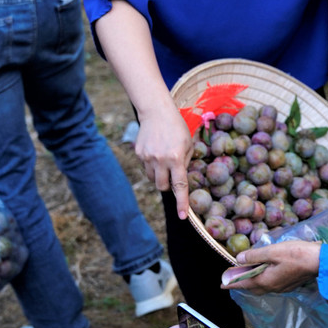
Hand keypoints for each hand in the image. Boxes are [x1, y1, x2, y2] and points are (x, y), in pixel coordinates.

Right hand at [134, 104, 194, 218]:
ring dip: (159, 176)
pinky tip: (156, 152)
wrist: (156, 111)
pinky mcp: (139, 154)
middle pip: (162, 186)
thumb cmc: (177, 127)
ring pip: (153, 179)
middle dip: (168, 186)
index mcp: (176, 158)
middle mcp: (161, 160)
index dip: (181, 202)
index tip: (183, 216)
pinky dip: (152, 166)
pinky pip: (146, 168)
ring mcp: (147, 157)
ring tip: (164, 161)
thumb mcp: (189, 144)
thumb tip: (182, 179)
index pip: (180, 185)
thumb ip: (187, 163)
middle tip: (172, 175)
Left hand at [223, 241, 320, 293]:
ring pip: (262, 286)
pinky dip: (263, 279)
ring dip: (253, 281)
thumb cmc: (296, 254)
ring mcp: (282, 287)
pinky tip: (266, 271)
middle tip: (234, 277)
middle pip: (252, 288)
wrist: (320, 261)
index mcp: (265, 280)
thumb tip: (238, 259)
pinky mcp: (289, 284)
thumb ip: (254, 256)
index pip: (243, 283)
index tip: (222, 284)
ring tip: (248, 273)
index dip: (232, 283)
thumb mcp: (273, 251)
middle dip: (242, 283)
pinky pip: (271, 284)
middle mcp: (272, 287)